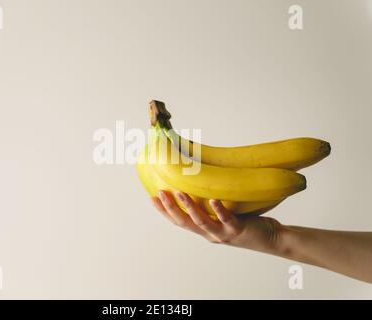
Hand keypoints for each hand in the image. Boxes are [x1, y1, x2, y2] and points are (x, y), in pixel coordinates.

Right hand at [152, 190, 283, 252]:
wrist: (269, 238)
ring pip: (201, 221)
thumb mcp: (222, 215)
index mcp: (204, 230)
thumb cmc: (245, 223)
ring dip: (189, 207)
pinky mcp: (238, 229)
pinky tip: (213, 200)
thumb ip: (210, 206)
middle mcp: (210, 234)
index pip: (179, 221)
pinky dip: (218, 210)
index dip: (164, 211)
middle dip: (170, 208)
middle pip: (185, 222)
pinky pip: (226, 219)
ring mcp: (223, 233)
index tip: (152, 198)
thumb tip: (199, 184)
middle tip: (160, 193)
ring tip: (180, 192)